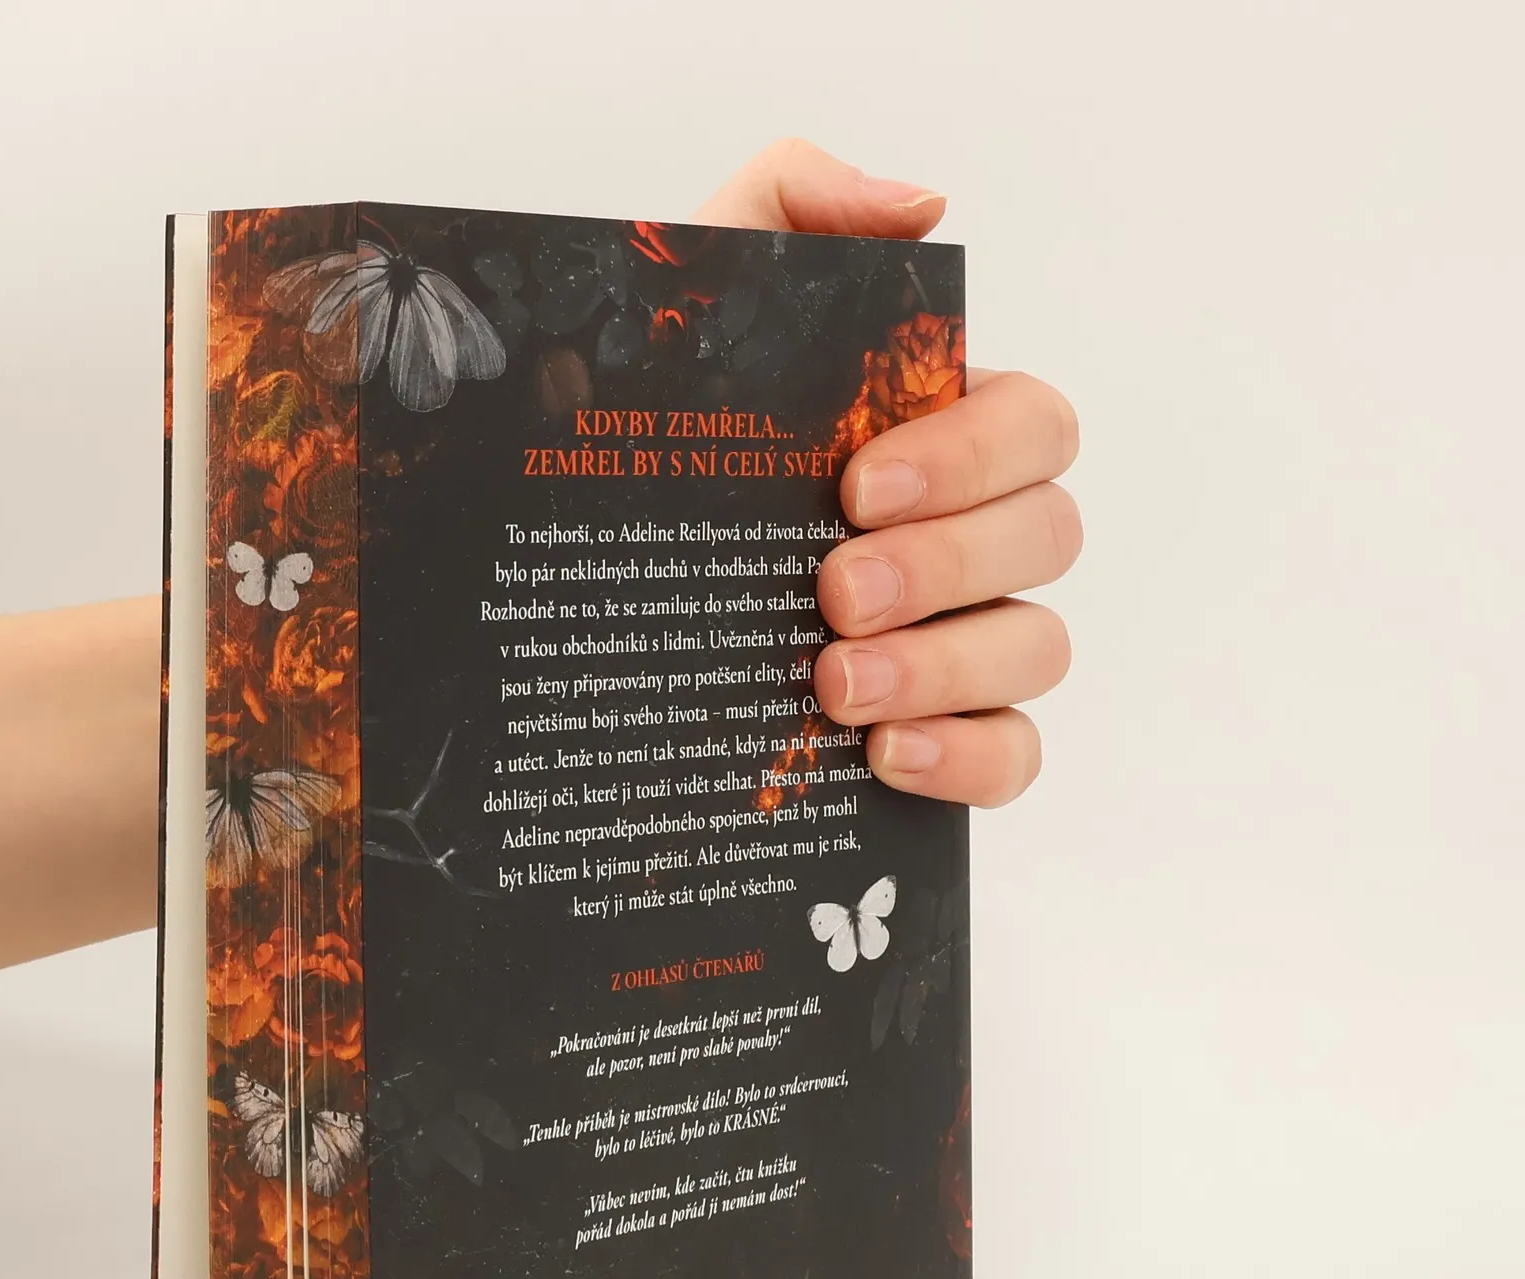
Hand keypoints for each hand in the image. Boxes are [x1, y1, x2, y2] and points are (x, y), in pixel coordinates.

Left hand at [697, 141, 1079, 806]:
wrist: (552, 574)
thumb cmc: (634, 429)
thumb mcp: (686, 290)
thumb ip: (792, 202)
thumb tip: (924, 207)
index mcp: (929, 434)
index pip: (1032, 427)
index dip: (971, 456)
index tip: (858, 486)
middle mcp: (962, 536)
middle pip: (1046, 537)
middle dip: (946, 565)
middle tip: (834, 592)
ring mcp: (958, 642)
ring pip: (1037, 648)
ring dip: (947, 666)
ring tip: (835, 686)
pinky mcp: (938, 737)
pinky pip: (1015, 757)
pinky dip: (972, 757)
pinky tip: (885, 754)